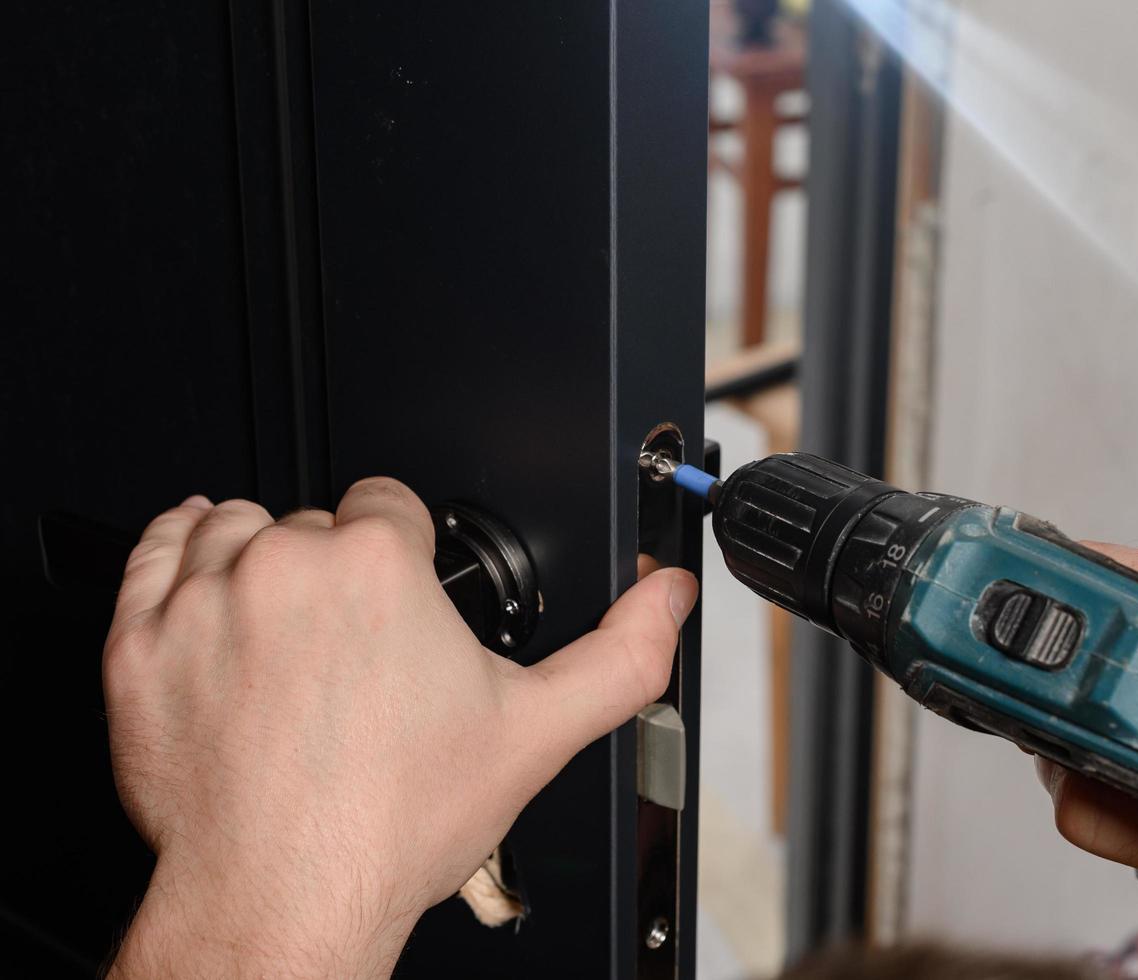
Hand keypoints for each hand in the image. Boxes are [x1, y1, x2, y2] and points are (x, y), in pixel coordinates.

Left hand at [103, 479, 696, 977]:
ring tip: (286, 630)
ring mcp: (204, 600)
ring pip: (235, 528)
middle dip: (336, 567)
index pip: (388, 499)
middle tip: (350, 646)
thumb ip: (620, 655)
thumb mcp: (537, 733)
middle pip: (313, 519)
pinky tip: (205, 576)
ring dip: (258, 559)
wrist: (283, 898)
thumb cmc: (393, 822)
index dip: (402, 546)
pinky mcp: (139, 643)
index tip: (401, 595)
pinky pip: (152, 555)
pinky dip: (176, 555)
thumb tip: (666, 600)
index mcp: (379, 565)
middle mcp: (287, 564)